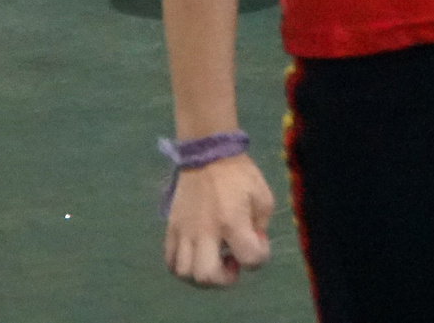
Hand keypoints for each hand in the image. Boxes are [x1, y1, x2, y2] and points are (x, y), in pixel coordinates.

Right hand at [165, 154, 273, 286]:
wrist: (207, 153)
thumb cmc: (239, 174)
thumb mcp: (263, 196)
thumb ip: (261, 226)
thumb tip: (253, 245)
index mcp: (233, 222)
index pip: (250, 259)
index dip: (260, 257)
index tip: (259, 243)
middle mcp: (205, 231)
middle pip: (207, 276)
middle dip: (224, 279)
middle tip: (231, 261)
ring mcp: (185, 231)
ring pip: (184, 272)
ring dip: (201, 274)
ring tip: (212, 259)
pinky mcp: (172, 227)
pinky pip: (170, 260)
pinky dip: (183, 266)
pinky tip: (196, 255)